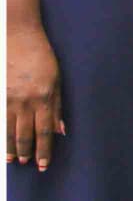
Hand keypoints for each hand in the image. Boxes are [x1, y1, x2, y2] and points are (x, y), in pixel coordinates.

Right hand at [7, 19, 60, 168]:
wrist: (17, 36)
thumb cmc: (41, 57)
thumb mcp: (56, 79)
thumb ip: (57, 106)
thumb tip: (60, 130)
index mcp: (45, 97)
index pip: (45, 131)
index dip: (44, 149)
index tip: (43, 164)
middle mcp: (26, 100)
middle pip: (26, 133)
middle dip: (27, 151)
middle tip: (26, 164)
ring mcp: (8, 98)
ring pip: (9, 129)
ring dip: (11, 146)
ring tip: (13, 160)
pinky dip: (0, 133)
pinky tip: (0, 144)